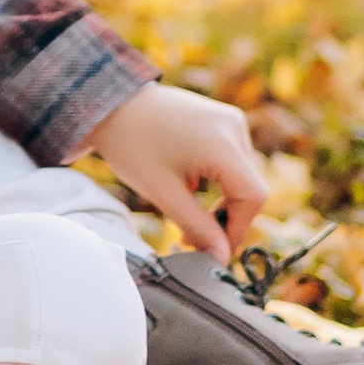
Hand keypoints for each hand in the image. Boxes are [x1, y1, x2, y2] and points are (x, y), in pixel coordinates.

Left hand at [90, 80, 268, 261]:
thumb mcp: (163, 192)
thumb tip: (221, 259)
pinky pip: (233, 159)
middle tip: (193, 237)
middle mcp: (234, 126)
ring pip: (242, 175)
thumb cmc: (131, 144)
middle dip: (227, 217)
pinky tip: (190, 186)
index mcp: (223, 143)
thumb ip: (197, 227)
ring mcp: (229, 120)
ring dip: (222, 199)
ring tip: (188, 213)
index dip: (238, 228)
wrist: (110, 105)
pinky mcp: (221, 120)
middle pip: (250, 187)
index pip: (253, 196)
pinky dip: (219, 180)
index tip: (214, 248)